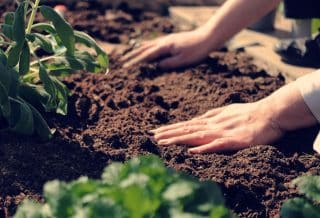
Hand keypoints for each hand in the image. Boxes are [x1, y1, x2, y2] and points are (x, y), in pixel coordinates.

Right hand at [121, 29, 213, 68]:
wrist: (207, 37)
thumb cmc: (196, 50)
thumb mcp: (183, 60)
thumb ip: (168, 64)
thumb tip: (156, 67)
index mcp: (165, 47)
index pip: (147, 56)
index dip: (136, 62)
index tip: (127, 67)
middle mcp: (164, 41)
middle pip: (144, 49)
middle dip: (133, 56)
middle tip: (123, 62)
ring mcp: (167, 39)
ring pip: (149, 44)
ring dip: (138, 50)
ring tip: (130, 54)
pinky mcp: (171, 39)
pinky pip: (155, 42)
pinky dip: (147, 45)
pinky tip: (147, 47)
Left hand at [151, 83, 316, 153]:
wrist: (271, 113)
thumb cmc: (250, 112)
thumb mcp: (227, 111)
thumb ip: (213, 115)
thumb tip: (199, 118)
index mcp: (212, 120)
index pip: (187, 125)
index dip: (171, 129)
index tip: (156, 132)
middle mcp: (214, 126)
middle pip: (187, 130)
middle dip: (169, 133)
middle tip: (152, 136)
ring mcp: (223, 133)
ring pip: (197, 136)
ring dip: (179, 139)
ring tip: (163, 143)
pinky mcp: (235, 141)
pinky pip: (218, 145)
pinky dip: (204, 148)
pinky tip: (192, 152)